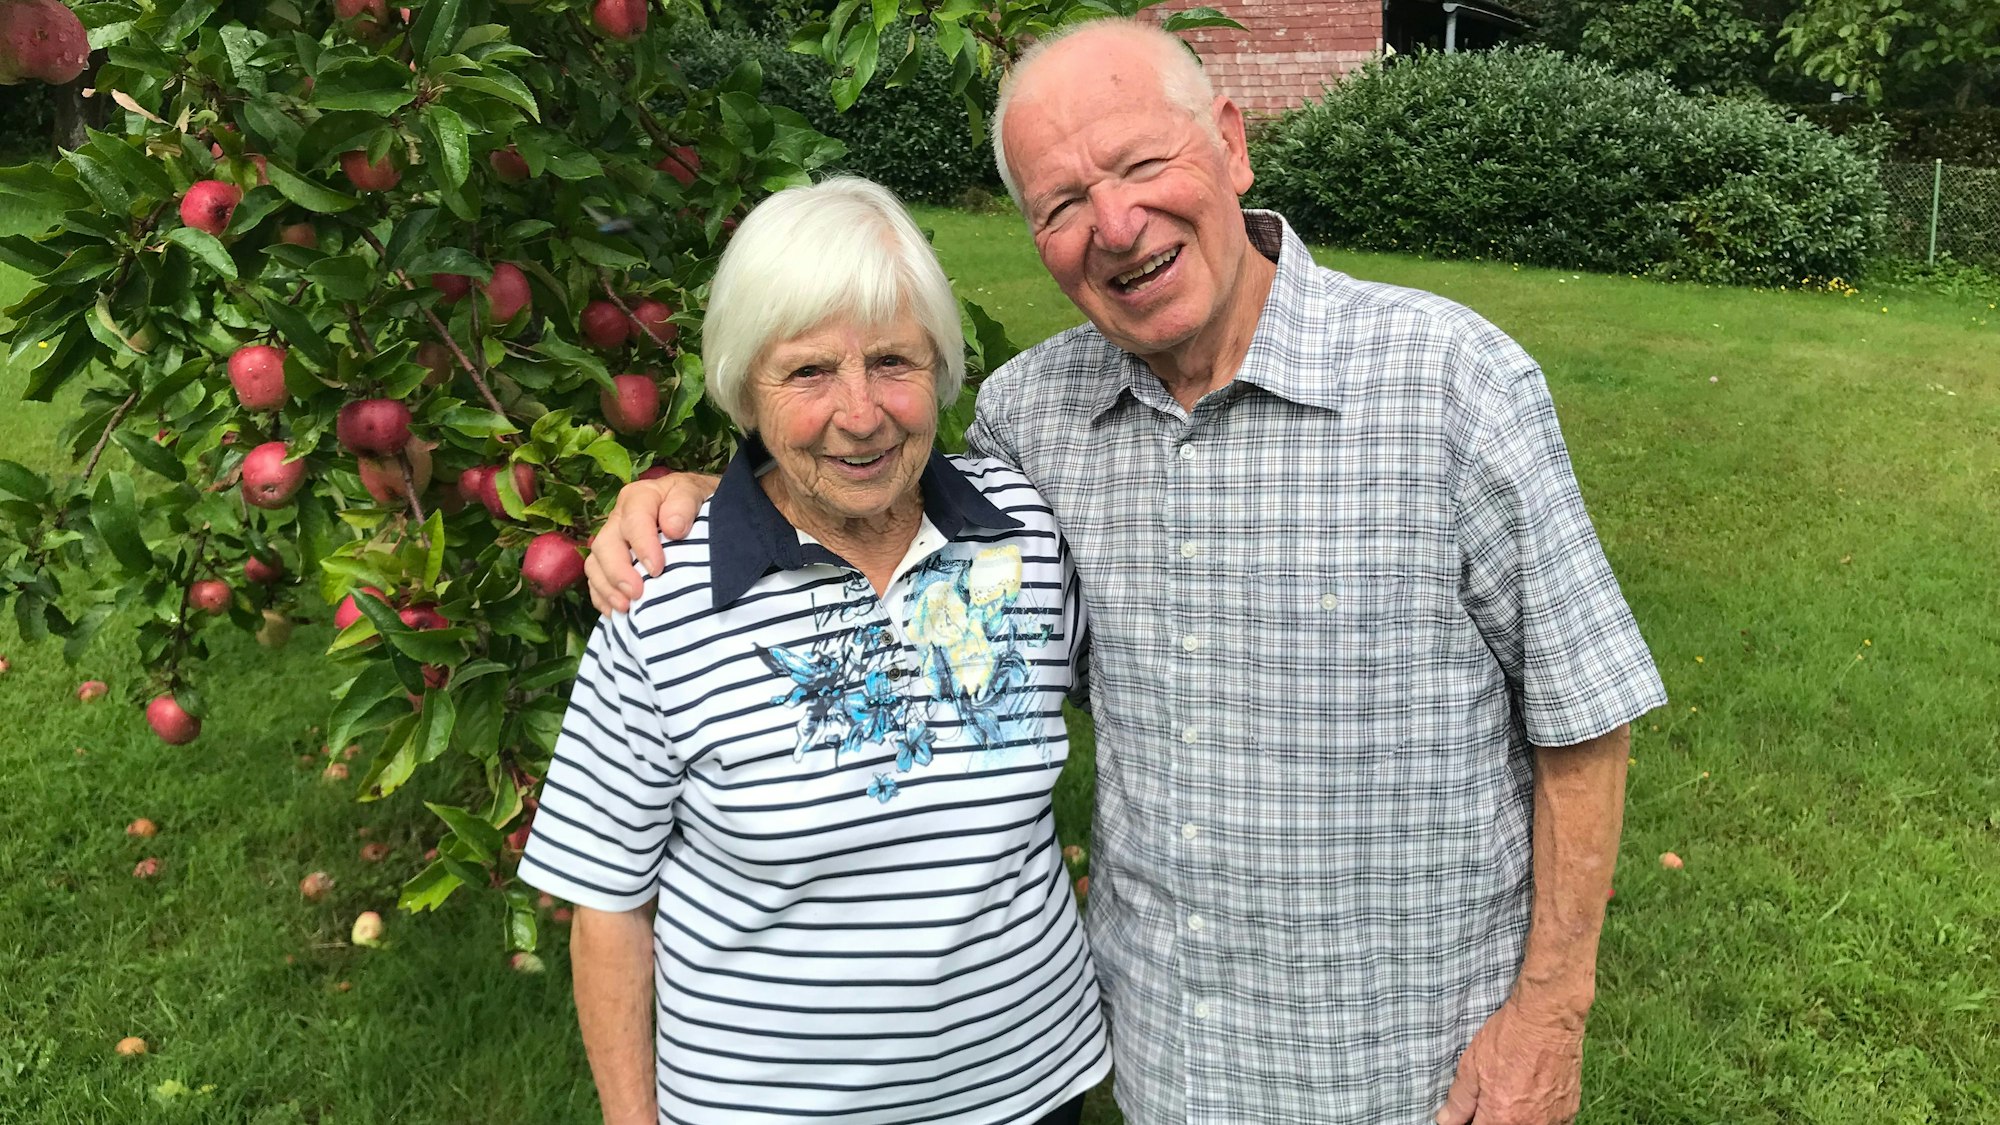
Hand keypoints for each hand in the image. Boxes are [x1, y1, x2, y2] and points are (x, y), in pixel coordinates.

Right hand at [585, 472, 719, 613]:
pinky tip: (618, 613)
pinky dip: (603, 598)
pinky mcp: (609, 561)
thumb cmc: (695, 501)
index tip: (657, 569)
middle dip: (618, 572)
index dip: (643, 546)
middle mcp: (619, 519)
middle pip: (606, 545)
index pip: (634, 520)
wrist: (696, 506)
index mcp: (639, 498)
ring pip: (595, 564)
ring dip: (607, 588)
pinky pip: (596, 581)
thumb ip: (684, 504)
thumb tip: (673, 528)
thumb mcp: (695, 493)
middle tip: (637, 594)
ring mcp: (612, 541)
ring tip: (626, 607)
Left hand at [1435, 997, 1584, 1124]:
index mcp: (1501, 1118)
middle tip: (1491, 1098)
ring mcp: (1553, 1120)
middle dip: (1494, 1118)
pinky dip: (1537, 1116)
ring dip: (1515, 1119)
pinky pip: (1548, 1123)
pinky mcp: (1569, 1111)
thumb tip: (1446, 1121)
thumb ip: (1460, 1100)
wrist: (1548, 1019)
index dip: (1469, 1122)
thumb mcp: (1472, 1064)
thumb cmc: (1509, 1037)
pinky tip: (1531, 1096)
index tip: (1470, 1113)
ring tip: (1513, 1093)